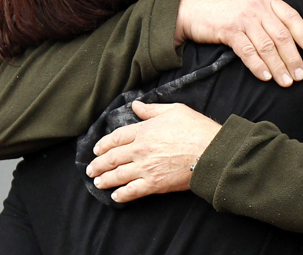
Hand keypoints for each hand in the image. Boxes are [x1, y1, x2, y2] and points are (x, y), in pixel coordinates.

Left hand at [86, 102, 220, 202]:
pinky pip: (131, 191)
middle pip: (112, 158)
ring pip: (117, 175)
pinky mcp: (154, 184)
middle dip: (98, 164)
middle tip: (91, 169)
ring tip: (98, 182)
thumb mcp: (174, 110)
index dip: (103, 144)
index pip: (116, 138)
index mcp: (144, 130)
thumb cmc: (196, 129)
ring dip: (105, 180)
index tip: (97, 150)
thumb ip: (152, 110)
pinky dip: (121, 195)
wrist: (211, 152)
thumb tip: (136, 106)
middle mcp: (140, 149)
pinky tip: (115, 196)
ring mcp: (146, 168)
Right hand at [175, 0, 302, 86]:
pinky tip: (266, 77)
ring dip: (279, 66)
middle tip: (300, 75)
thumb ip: (265, 8)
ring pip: (267, 46)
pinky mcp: (229, 30)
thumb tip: (285, 24)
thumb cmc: (219, 5)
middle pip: (281, 35)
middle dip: (293, 57)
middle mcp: (256, 6)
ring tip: (286, 82)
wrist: (188, 7)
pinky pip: (248, 51)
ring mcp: (243, 18)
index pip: (291, 15)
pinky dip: (258, 66)